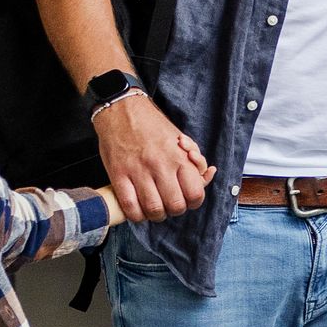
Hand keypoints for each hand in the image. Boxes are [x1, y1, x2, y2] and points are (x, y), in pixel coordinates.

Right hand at [93, 88, 212, 221]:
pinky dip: (136, 215)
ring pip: (153, 209)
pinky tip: (138, 210)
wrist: (122, 110)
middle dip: (175, 210)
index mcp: (179, 157)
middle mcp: (161, 166)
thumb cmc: (154, 126)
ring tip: (154, 209)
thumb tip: (208, 174)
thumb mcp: (181, 139)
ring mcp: (138, 171)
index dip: (194, 202)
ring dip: (156, 215)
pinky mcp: (118, 175)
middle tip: (170, 205)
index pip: (195, 194)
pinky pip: (130, 206)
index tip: (187, 199)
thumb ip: (195, 160)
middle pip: (175, 206)